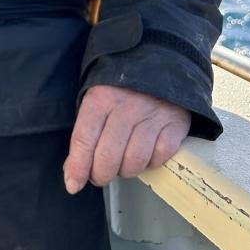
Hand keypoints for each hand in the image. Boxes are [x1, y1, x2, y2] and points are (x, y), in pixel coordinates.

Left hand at [62, 84, 190, 193]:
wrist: (158, 65)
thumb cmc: (120, 90)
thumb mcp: (97, 101)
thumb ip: (86, 134)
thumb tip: (74, 174)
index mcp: (100, 98)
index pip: (84, 139)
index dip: (78, 167)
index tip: (74, 185)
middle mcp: (125, 106)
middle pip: (108, 156)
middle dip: (101, 174)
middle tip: (101, 175)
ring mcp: (152, 114)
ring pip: (135, 161)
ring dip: (127, 171)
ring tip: (124, 163)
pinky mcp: (175, 123)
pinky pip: (160, 157)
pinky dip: (152, 162)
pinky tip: (147, 152)